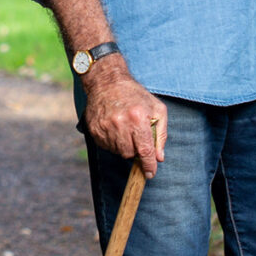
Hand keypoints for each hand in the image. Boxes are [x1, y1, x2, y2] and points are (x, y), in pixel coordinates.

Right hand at [82, 58, 167, 179]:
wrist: (107, 81)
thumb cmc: (135, 95)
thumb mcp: (157, 109)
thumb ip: (161, 134)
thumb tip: (159, 158)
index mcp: (138, 117)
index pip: (145, 150)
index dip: (149, 165)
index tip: (150, 174)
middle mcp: (120, 123)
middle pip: (129, 153)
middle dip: (135, 149)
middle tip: (135, 136)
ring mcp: (105, 126)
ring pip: (117, 151)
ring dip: (123, 145)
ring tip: (124, 129)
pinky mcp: (94, 129)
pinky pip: (106, 146)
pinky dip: (112, 142)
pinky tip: (114, 128)